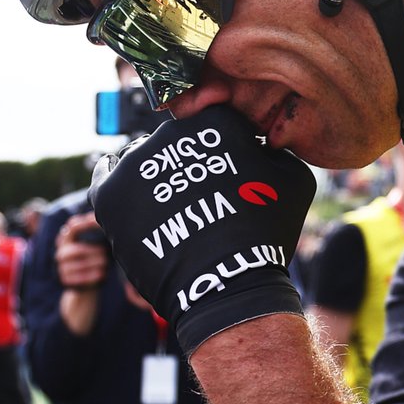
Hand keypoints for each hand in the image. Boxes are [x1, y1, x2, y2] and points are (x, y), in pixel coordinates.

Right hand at [55, 212, 109, 288]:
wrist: (88, 283)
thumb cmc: (95, 258)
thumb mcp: (97, 243)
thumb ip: (98, 231)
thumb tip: (109, 219)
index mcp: (67, 238)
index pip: (73, 226)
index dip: (85, 223)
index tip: (99, 223)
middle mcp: (61, 251)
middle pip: (78, 250)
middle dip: (94, 252)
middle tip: (105, 253)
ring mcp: (61, 266)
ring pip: (79, 265)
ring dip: (96, 264)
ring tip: (105, 263)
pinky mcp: (65, 279)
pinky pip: (79, 277)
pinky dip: (93, 275)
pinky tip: (101, 274)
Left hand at [90, 104, 315, 355]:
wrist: (226, 282)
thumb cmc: (265, 234)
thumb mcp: (293, 180)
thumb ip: (275, 150)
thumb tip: (261, 146)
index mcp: (216, 120)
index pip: (215, 120)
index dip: (226, 147)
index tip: (231, 172)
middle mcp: (172, 131)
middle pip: (177, 140)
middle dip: (190, 163)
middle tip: (204, 199)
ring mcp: (137, 160)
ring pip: (145, 158)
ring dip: (156, 176)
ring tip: (173, 212)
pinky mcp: (110, 191)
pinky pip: (109, 175)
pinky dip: (124, 186)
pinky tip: (138, 203)